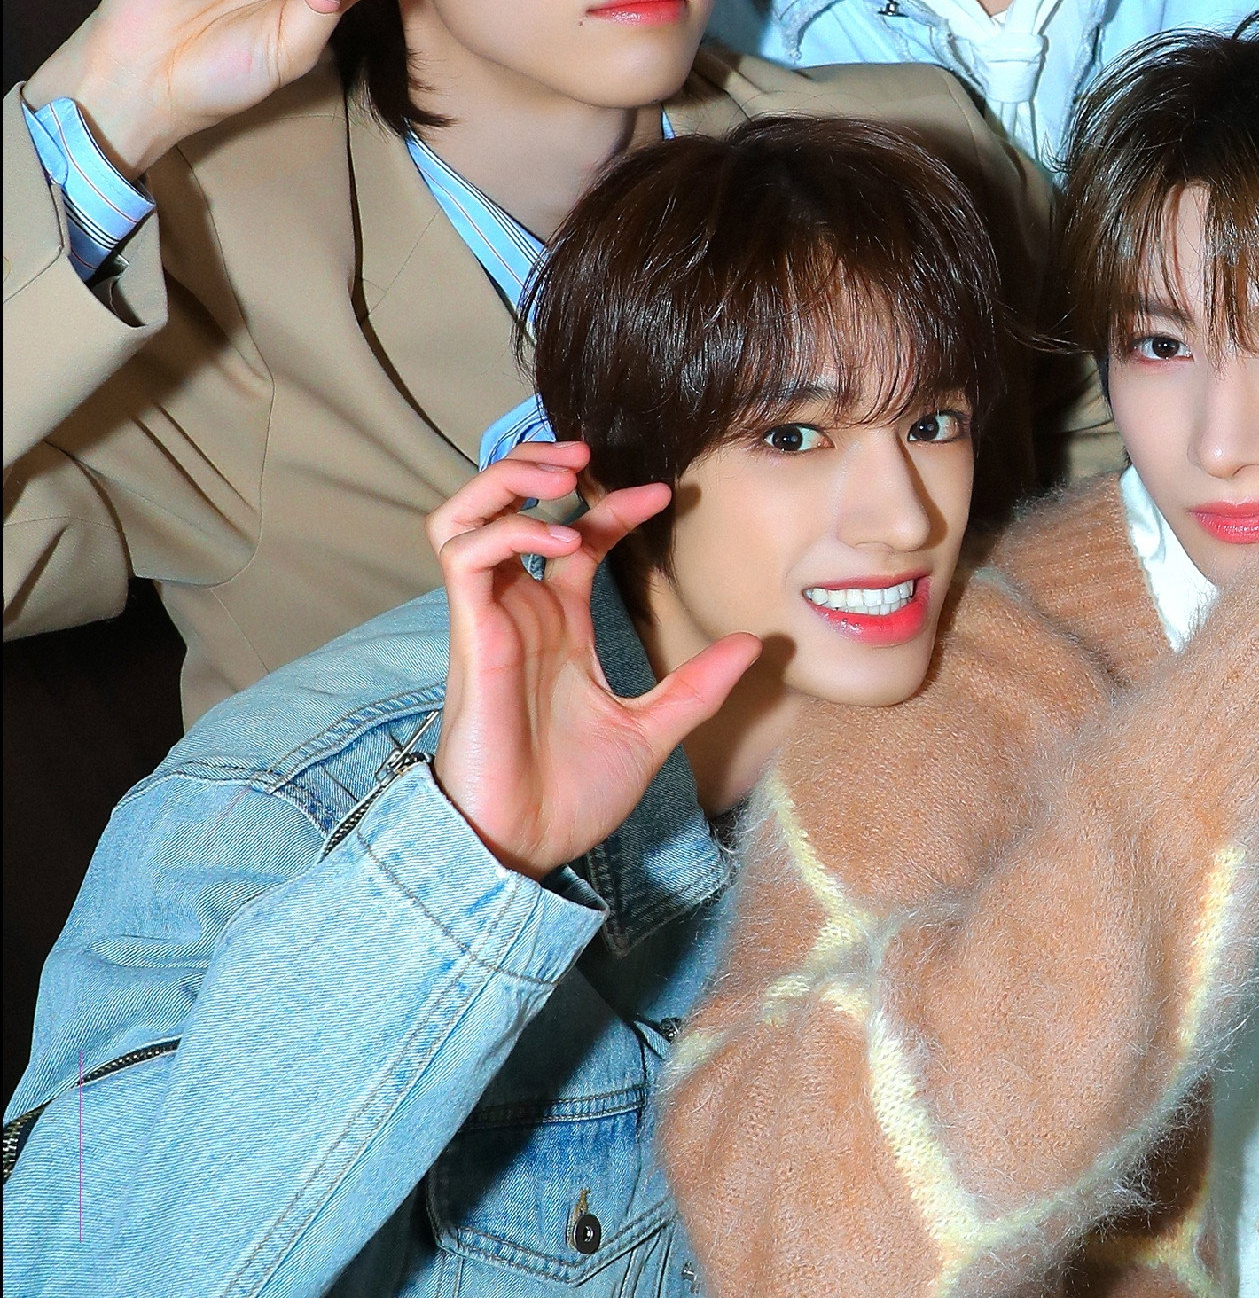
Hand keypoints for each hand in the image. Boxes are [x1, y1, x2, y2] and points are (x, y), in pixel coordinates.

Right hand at [428, 445, 761, 880]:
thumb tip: (756, 643)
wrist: (526, 844)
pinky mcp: (469, 638)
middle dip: (538, 467)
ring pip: (466, 517)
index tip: (665, 492)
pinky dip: (506, 530)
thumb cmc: (572, 793)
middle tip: (587, 453)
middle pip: (507, 509)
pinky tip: (555, 539)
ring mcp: (490, 622)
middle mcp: (520, 613)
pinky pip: (462, 557)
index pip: (576, 538)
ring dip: (507, 482)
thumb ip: (699, 685)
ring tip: (561, 472)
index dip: (612, 505)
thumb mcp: (655, 730)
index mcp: (559, 626)